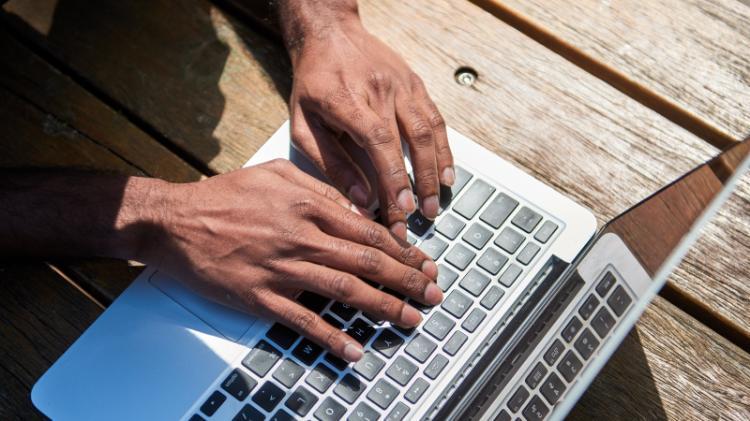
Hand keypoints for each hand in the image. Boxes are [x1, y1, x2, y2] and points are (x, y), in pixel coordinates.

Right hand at [139, 159, 441, 361]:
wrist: (175, 221)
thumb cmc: (224, 195)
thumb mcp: (275, 173)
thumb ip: (317, 186)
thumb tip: (355, 205)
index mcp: (307, 205)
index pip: (367, 230)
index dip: (401, 250)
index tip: (423, 263)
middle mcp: (300, 237)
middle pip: (366, 260)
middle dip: (406, 279)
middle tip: (432, 294)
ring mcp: (281, 269)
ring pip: (344, 290)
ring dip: (383, 307)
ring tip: (410, 319)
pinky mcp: (259, 297)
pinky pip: (302, 320)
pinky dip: (331, 337)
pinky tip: (355, 350)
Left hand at [286, 13, 453, 237]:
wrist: (329, 33)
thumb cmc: (312, 84)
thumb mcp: (303, 124)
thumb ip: (330, 162)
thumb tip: (359, 198)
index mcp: (347, 100)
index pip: (378, 143)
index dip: (393, 178)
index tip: (401, 210)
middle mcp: (380, 90)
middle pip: (409, 141)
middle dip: (418, 184)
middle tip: (423, 217)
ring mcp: (402, 85)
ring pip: (428, 130)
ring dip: (436, 170)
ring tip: (435, 202)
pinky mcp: (414, 84)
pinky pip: (435, 119)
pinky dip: (444, 149)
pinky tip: (446, 174)